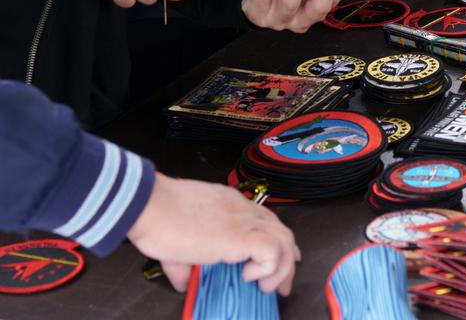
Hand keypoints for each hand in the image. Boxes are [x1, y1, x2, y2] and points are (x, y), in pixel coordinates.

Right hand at [127, 174, 299, 294]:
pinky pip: (271, 252)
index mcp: (230, 206)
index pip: (266, 221)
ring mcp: (244, 222)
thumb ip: (184, 264)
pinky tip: (248, 276)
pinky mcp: (240, 236)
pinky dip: (267, 268)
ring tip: (266, 286)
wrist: (150, 205)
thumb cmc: (157, 216)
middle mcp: (242, 211)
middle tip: (281, 284)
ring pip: (284, 241)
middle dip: (287, 260)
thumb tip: (184, 283)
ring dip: (281, 268)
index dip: (276, 241)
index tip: (278, 259)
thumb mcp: (176, 241)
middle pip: (282, 232)